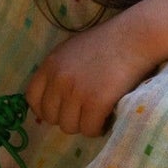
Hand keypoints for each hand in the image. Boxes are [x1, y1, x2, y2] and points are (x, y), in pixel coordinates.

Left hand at [25, 15, 159, 136]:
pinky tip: (107, 116)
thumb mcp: (72, 51)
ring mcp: (76, 91)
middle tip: (85, 110)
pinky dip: (99, 127)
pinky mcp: (96, 102)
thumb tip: (53, 99)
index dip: (46, 108)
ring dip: (84, 124)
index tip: (61, 109)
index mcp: (50, 64)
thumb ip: (59, 71)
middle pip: (51, 117)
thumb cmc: (108, 42)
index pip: (32, 98)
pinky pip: (89, 130)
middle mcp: (58, 79)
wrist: (135, 37)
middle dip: (68, 117)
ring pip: (69, 127)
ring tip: (97, 113)